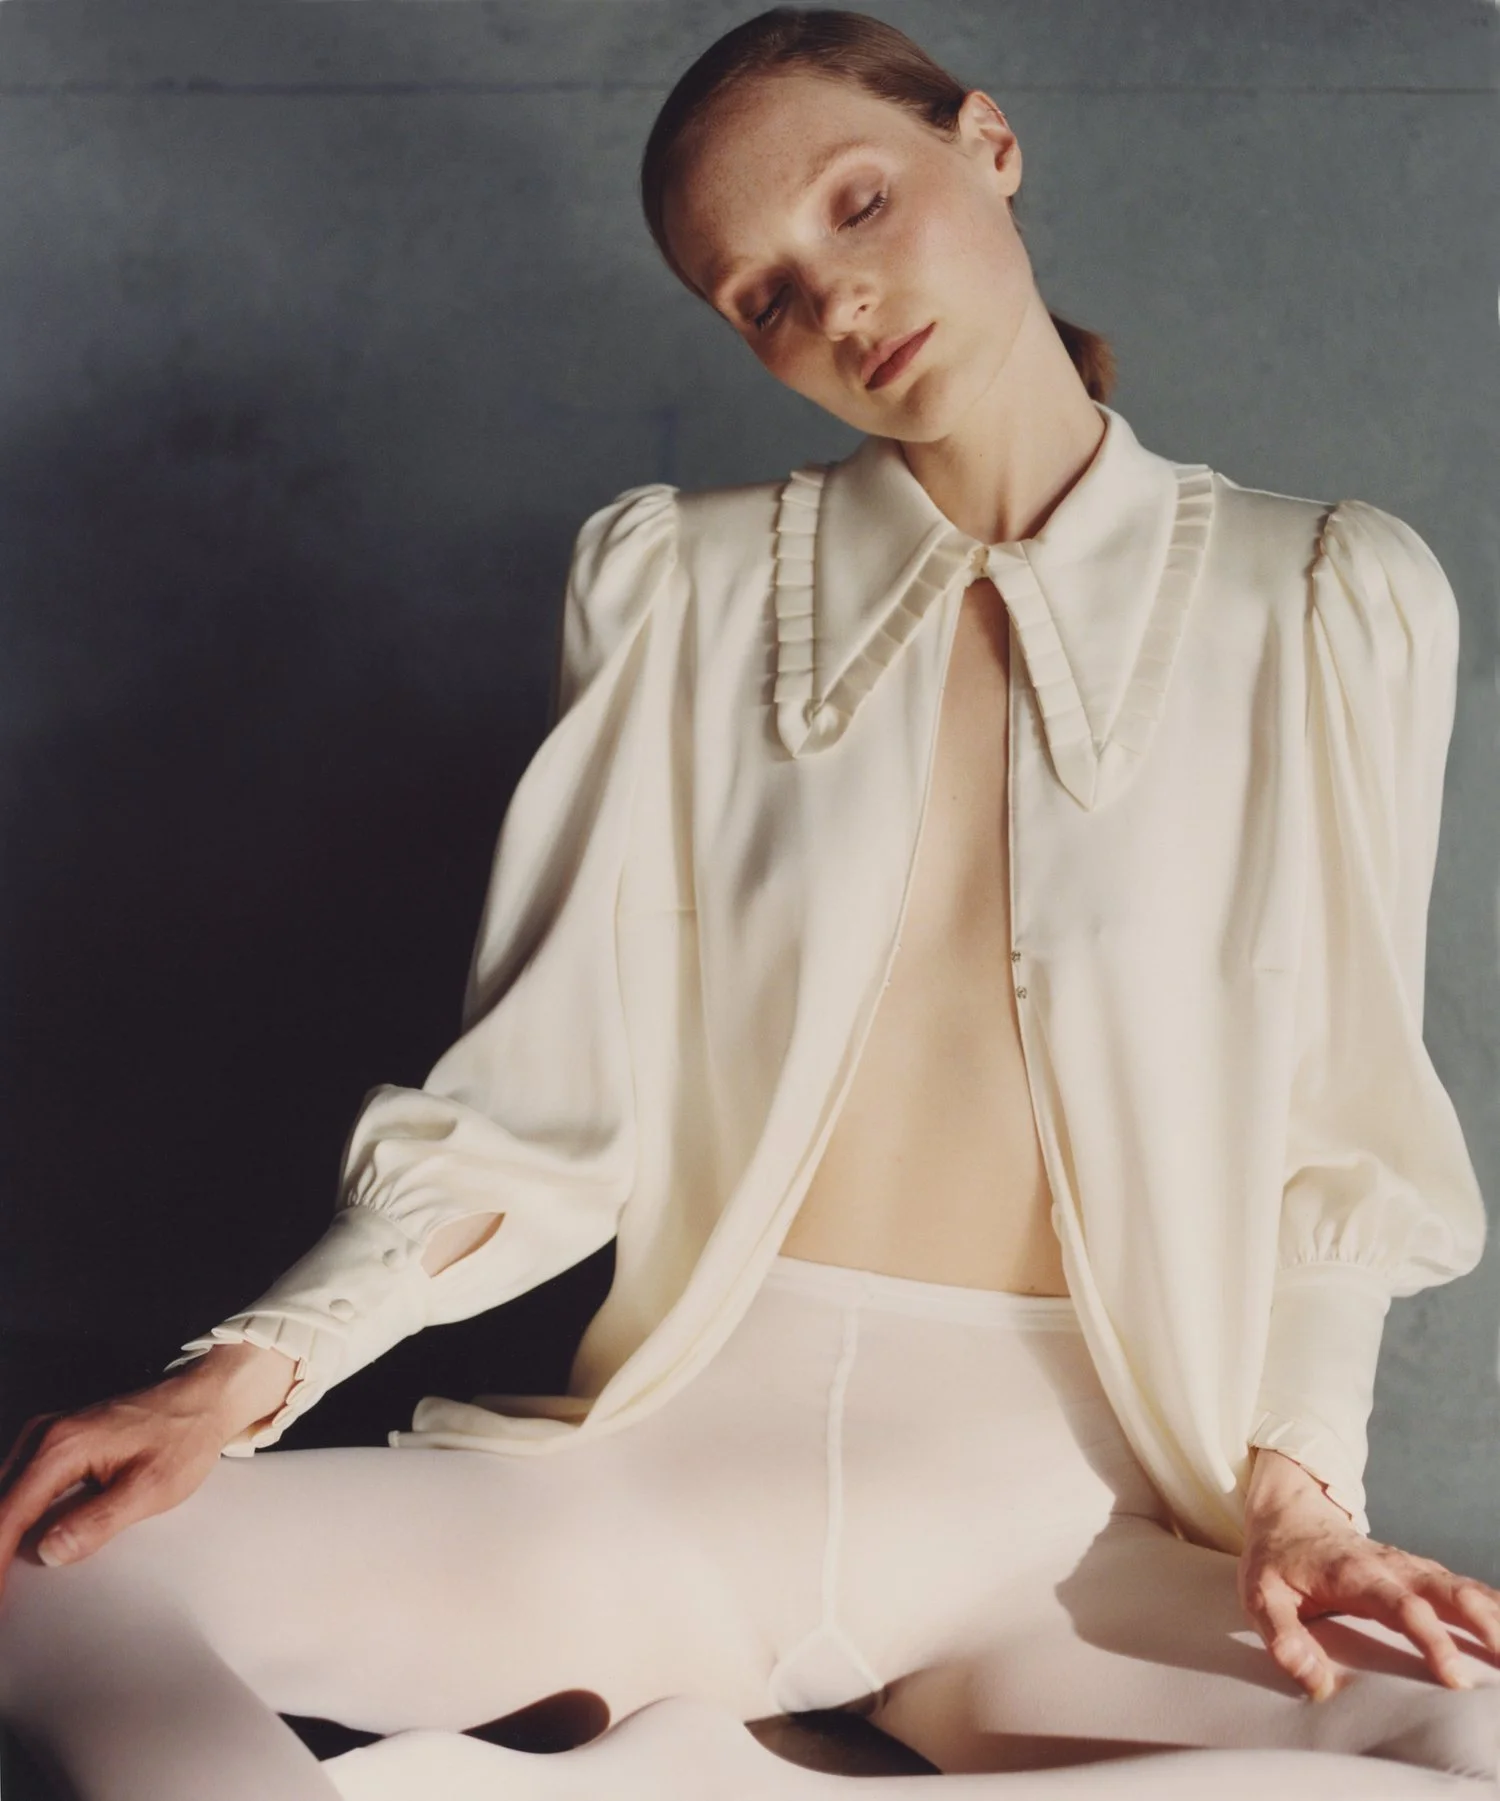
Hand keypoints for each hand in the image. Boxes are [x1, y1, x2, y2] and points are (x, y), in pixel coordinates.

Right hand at [0, 1342, 295, 1600]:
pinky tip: (17, 1545)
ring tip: (6, 1579)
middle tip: (1, 1597)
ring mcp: (46, 1435)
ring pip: (2, 1494)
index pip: (7, 1517)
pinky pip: (16, 1484)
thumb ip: (98, 1522)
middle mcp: (44, 1437)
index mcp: (62, 1448)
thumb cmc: (182, 1438)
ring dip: (2, 1535)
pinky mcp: (53, 1441)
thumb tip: (47, 1552)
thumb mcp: (152, 1487)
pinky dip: (11, 1516)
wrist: (201, 1397)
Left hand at [1238, 1448, 1499, 1701]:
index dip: (1431, 1639)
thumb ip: (1283, 1637)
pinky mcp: (1420, 1572)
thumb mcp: (1261, 1595)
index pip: (1402, 1607)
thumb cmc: (1276, 1559)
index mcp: (1355, 1574)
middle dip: (1482, 1624)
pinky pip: (1464, 1587)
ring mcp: (1410, 1566)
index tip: (1454, 1676)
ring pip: (1462, 1587)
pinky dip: (1492, 1605)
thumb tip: (1315, 1682)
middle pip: (1447, 1591)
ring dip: (1494, 1616)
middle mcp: (1391, 1566)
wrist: (1289, 1512)